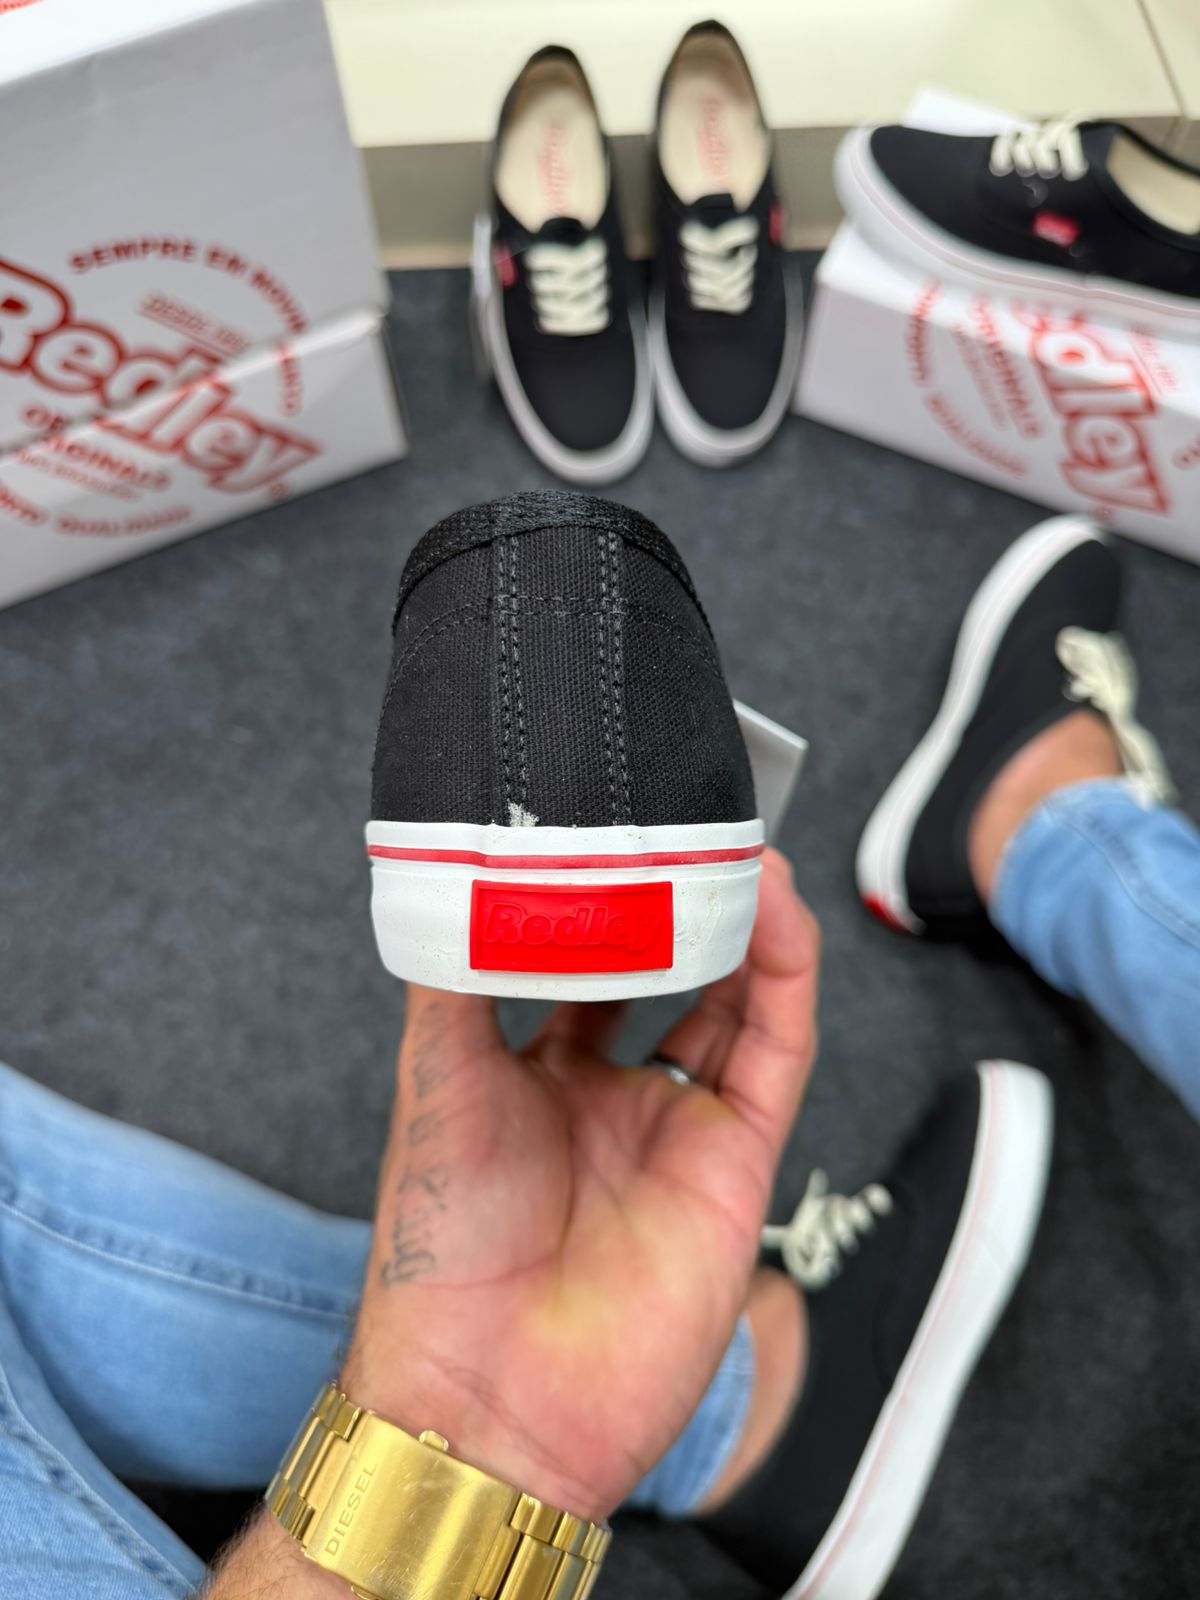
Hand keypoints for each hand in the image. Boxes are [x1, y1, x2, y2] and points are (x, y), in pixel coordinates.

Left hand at [342, 849, 818, 1522]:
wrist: (488, 1393)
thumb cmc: (440, 1250)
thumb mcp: (435, 1088)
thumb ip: (451, 987)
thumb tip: (457, 884)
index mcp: (539, 1078)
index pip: (592, 967)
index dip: (611, 899)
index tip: (616, 828)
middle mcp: (615, 1096)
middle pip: (677, 975)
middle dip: (691, 903)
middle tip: (694, 826)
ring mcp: (680, 1127)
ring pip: (740, 1001)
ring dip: (749, 923)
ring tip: (743, 848)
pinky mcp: (737, 1161)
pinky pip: (776, 1051)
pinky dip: (785, 976)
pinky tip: (773, 908)